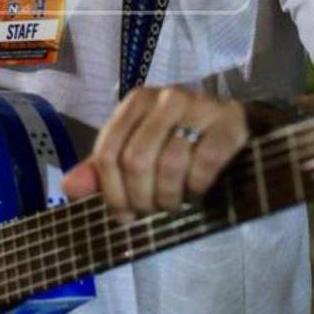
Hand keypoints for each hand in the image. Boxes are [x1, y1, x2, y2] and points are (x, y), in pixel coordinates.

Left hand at [60, 86, 248, 221]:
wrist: (243, 128)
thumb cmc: (184, 144)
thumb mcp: (140, 153)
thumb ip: (104, 170)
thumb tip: (69, 186)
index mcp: (138, 101)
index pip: (109, 152)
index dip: (112, 193)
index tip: (125, 216)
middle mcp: (167, 96)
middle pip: (136, 161)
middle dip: (142, 199)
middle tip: (153, 212)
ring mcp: (201, 105)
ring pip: (170, 164)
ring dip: (171, 198)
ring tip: (175, 204)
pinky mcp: (231, 121)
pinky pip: (206, 163)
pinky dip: (198, 188)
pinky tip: (198, 193)